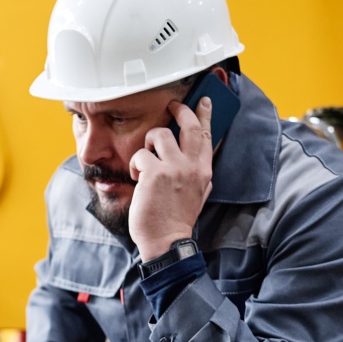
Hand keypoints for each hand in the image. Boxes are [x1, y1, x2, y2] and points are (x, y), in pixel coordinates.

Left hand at [128, 96, 213, 260]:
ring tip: (145, 158)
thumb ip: (198, 175)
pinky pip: (141, 155)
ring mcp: (173, 168)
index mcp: (203, 171)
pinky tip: (136, 177)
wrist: (167, 241)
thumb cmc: (177, 220)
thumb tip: (198, 160)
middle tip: (171, 106)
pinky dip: (135, 164)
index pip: (207, 135)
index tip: (203, 101)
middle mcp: (191, 166)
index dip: (204, 114)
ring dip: (149, 141)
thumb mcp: (198, 194)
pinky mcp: (154, 174)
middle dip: (179, 110)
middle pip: (188, 125)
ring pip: (160, 134)